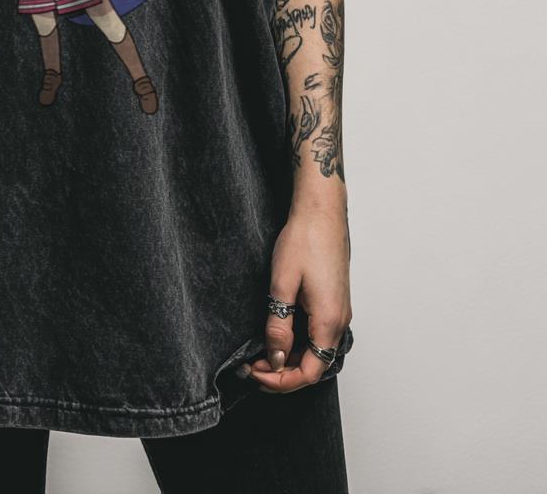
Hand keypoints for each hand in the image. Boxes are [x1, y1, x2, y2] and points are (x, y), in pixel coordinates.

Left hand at [245, 203, 351, 393]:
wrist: (321, 212)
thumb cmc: (304, 240)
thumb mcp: (282, 284)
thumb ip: (279, 325)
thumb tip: (276, 358)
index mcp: (329, 321)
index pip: (309, 372)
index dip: (281, 381)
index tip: (255, 373)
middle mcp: (340, 321)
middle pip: (314, 366)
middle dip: (282, 373)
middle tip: (252, 366)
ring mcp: (339, 311)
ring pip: (316, 351)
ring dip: (290, 358)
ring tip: (260, 353)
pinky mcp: (334, 302)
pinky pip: (318, 335)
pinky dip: (298, 343)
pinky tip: (278, 335)